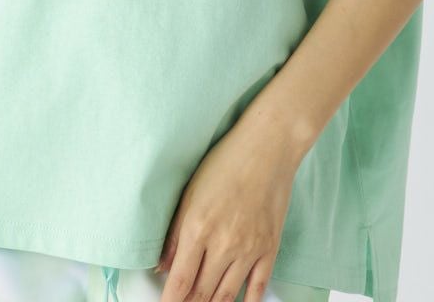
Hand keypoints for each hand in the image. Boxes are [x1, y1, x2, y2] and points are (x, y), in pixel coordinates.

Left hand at [154, 118, 303, 301]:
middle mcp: (224, 244)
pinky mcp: (270, 249)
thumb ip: (175, 233)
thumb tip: (162, 266)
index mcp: (198, 227)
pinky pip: (257, 288)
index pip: (180, 281)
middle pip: (202, 293)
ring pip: (227, 296)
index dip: (170, 301)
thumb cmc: (225, 162)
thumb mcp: (190, 192)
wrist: (268, 147)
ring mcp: (249, 249)